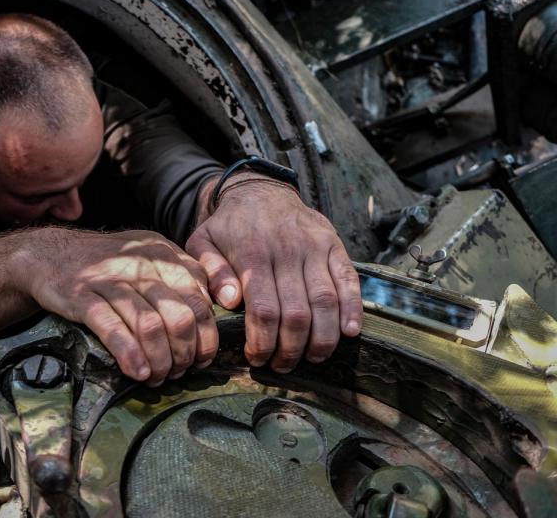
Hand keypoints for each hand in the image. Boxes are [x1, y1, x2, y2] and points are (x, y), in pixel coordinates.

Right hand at [16, 229, 217, 384]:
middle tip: (178, 373)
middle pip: (179, 317)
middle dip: (184, 354)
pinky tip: (138, 372)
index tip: (200, 359)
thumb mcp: (147, 254)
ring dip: (160, 361)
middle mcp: (139, 263)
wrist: (48, 255)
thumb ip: (182, 272)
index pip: (199, 300)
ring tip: (158, 378)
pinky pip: (113, 328)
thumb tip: (217, 303)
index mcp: (161, 254)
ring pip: (150, 326)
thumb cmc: (105, 263)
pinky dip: (130, 355)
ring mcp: (109, 279)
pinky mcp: (82, 295)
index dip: (206, 337)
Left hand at [185, 175, 361, 372]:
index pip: (264, 309)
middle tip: (283, 366)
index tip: (257, 359)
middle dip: (291, 348)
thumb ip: (211, 270)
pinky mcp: (334, 244)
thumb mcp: (203, 241)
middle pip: (297, 312)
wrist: (259, 189)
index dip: (263, 341)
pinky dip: (353, 308)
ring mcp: (314, 247)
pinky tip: (349, 333)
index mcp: (252, 253)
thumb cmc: (228, 225)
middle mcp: (287, 250)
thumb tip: (229, 300)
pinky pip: (348, 280)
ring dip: (322, 338)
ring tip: (313, 359)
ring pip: (325, 301)